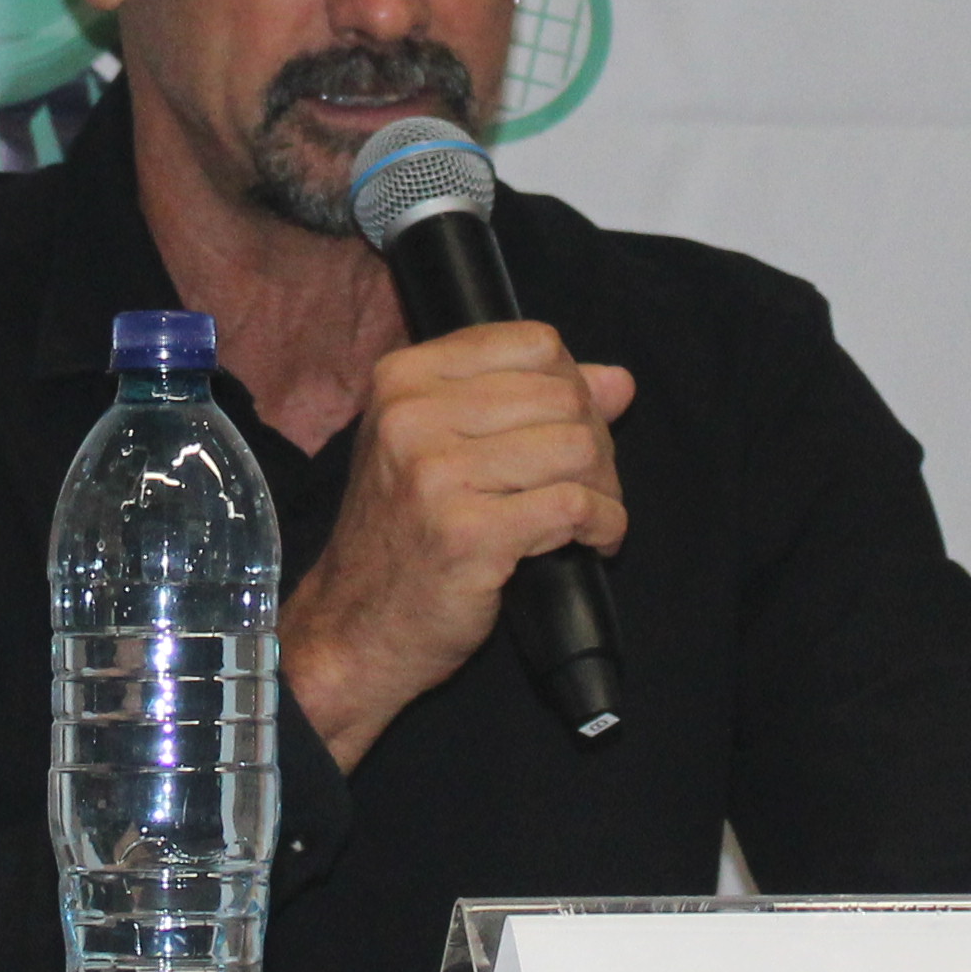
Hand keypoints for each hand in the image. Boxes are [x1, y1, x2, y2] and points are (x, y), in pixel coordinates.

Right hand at [277, 321, 636, 765]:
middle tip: (587, 487)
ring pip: (577, 447)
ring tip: (590, 519)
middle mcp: (412, 414)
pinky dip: (604, 526)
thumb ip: (526, 403)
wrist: (351, 627)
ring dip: (605, 488)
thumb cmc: (402, 537)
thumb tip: (619, 381)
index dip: (575, 386)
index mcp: (404, 377)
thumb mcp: (443, 449)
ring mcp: (436, 473)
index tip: (572, 430)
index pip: (535, 344)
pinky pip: (575, 506)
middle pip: (564, 396)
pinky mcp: (468, 532)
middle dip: (597, 444)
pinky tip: (592, 543)